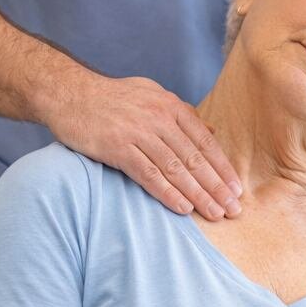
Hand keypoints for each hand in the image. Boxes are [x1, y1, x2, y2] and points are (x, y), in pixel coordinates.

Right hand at [52, 72, 242, 220]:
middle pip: (194, 159)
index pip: (205, 142)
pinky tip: (182, 208)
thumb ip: (182, 113)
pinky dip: (167, 193)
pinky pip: (148, 175)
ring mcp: (138, 132)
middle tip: (232, 210)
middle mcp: (158, 118)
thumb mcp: (152, 95)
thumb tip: (211, 132)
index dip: (222, 168)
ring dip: (198, 195)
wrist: (69, 93)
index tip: (236, 190)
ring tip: (214, 213)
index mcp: (170, 106)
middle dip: (216, 187)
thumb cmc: (112, 97)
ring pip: (175, 169)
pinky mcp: (117, 147)